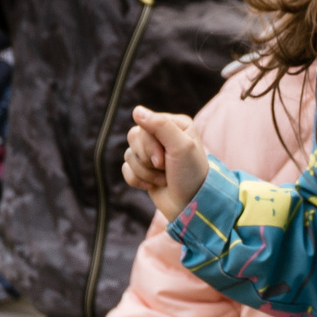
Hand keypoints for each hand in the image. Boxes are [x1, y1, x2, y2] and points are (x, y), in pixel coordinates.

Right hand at [123, 105, 207, 220]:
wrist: (190, 206)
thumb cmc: (190, 175)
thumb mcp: (181, 146)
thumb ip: (160, 125)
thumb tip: (136, 111)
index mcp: (174, 124)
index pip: (145, 124)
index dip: (149, 144)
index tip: (165, 159)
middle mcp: (162, 135)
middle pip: (133, 137)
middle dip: (147, 159)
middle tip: (164, 168)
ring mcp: (151, 152)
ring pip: (128, 154)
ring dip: (145, 172)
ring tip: (163, 179)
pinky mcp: (143, 169)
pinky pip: (126, 169)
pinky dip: (138, 180)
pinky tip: (153, 185)